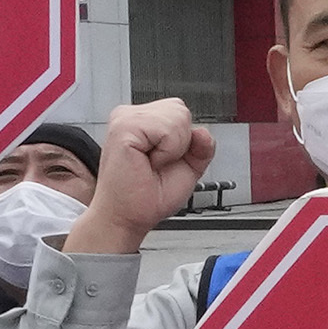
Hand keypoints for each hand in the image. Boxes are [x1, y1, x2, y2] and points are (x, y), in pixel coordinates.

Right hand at [77, 98, 210, 254]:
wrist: (125, 218)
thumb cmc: (146, 196)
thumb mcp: (188, 168)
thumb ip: (201, 147)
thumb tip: (203, 131)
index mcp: (143, 120)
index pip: (180, 111)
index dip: (184, 141)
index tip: (162, 162)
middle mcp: (131, 115)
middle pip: (181, 110)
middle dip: (180, 143)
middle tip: (156, 165)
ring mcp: (125, 118)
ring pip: (178, 116)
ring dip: (173, 149)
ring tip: (150, 164)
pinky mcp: (124, 127)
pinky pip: (168, 129)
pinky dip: (167, 152)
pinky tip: (147, 162)